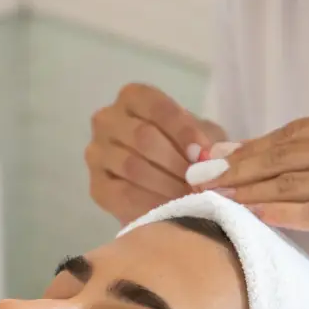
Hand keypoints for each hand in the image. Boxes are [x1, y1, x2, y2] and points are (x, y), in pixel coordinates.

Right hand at [86, 84, 226, 225]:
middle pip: (143, 137)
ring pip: (132, 166)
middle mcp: (107, 119)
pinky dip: (150, 203)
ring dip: (166, 184)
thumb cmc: (186, 150)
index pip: (158, 108)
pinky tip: (171, 211)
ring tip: (191, 198)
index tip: (204, 155)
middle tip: (201, 183)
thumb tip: (211, 157)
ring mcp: (97, 153)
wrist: (168, 185)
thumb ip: (207, 139)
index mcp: (133, 97)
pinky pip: (122, 194)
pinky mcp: (96, 186)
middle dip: (176, 162)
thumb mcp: (201, 136)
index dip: (183, 131)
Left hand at [202, 99, 308, 271]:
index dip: (244, 147)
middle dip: (234, 168)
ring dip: (247, 192)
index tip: (206, 158)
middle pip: (284, 155)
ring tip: (212, 198)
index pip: (289, 133)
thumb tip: (245, 151)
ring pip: (293, 183)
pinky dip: (281, 214)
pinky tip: (251, 215)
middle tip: (194, 177)